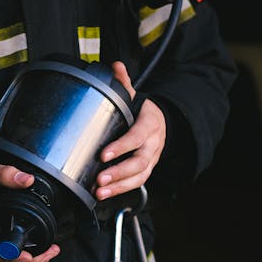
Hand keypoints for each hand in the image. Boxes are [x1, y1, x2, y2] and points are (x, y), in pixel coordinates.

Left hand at [95, 61, 166, 199]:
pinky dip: (120, 191)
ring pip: (139, 177)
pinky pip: (136, 184)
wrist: (162, 123)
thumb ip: (123, 83)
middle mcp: (153, 144)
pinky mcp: (147, 171)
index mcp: (150, 124)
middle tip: (99, 179)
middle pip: (140, 162)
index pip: (137, 136)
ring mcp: (152, 159)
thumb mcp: (134, 96)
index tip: (104, 154)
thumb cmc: (142, 112)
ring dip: (119, 186)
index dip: (122, 147)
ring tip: (99, 192)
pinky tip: (104, 195)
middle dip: (119, 173)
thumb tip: (114, 66)